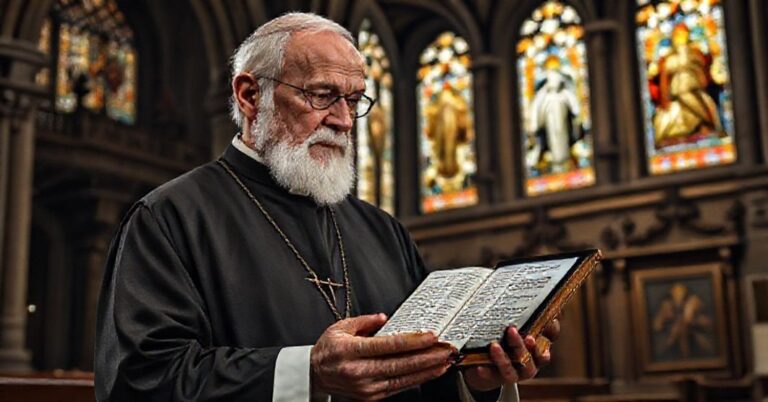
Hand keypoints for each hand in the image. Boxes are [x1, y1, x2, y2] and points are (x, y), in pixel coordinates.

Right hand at [310, 313, 453, 399]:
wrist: (314, 375)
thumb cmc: (328, 350)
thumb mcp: (341, 327)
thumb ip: (365, 321)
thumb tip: (385, 318)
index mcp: (351, 351)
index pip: (388, 345)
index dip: (412, 341)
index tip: (431, 336)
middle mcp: (359, 371)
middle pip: (400, 364)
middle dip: (427, 357)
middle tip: (446, 349)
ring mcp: (366, 387)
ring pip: (403, 379)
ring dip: (426, 370)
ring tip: (444, 362)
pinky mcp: (371, 396)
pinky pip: (398, 388)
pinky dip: (416, 380)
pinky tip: (429, 373)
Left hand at [463, 318, 559, 391]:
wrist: (485, 365)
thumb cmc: (502, 336)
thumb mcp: (510, 323)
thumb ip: (514, 311)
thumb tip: (510, 281)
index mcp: (539, 342)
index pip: (551, 334)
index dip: (551, 327)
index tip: (544, 317)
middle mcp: (533, 359)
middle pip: (534, 353)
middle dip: (523, 342)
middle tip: (512, 330)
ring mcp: (519, 371)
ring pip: (516, 367)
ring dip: (505, 357)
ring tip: (494, 346)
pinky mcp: (500, 378)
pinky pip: (494, 376)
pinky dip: (487, 372)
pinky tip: (479, 367)